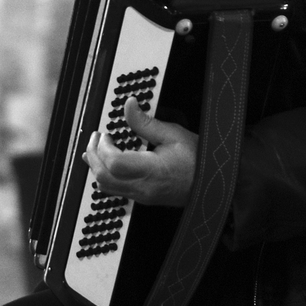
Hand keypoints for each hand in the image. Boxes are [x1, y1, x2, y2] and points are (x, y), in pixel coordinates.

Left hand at [83, 97, 197, 207]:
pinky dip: (104, 175)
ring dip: (95, 167)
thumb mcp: (173, 134)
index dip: (103, 147)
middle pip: (103, 177)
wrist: (211, 185)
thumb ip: (146, 122)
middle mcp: (143, 187)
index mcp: (151, 171)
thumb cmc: (198, 161)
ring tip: (95, 149)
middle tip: (96, 138)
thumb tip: (129, 106)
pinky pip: (114, 190)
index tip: (106, 134)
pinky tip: (105, 164)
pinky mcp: (142, 198)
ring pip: (105, 187)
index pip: (114, 164)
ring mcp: (141, 196)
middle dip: (93, 155)